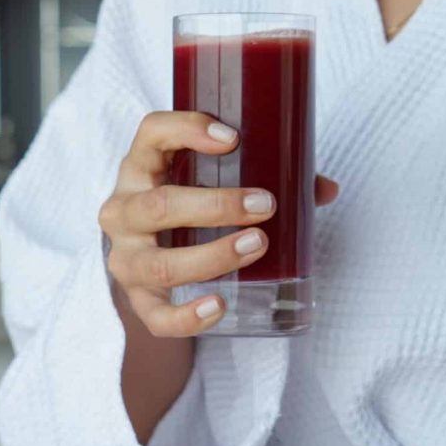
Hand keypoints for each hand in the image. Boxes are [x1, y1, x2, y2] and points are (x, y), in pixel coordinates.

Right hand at [98, 111, 338, 336]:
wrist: (144, 258)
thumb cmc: (184, 209)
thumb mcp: (206, 180)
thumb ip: (260, 175)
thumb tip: (323, 188)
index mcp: (140, 169)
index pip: (151, 134)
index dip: (186, 130)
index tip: (232, 138)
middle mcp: (122, 211)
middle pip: (158, 205)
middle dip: (215, 206)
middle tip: (264, 205)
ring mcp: (126, 259)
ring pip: (160, 264)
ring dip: (212, 256)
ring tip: (257, 245)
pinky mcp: (137, 300)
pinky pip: (156, 315)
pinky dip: (187, 315)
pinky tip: (219, 305)